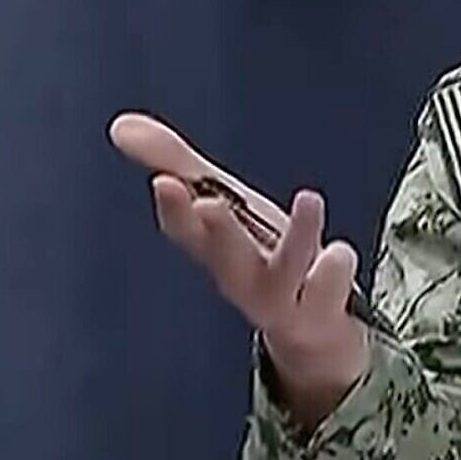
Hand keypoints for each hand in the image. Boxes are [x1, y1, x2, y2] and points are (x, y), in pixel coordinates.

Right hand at [110, 111, 370, 429]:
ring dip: (296, 238)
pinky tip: (340, 250)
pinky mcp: (321, 311)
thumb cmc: (264, 258)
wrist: (313, 334)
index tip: (163, 181)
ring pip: (283, 274)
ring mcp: (283, 297)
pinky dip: (335, 273)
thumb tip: (120, 124)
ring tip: (310, 197)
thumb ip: (176, 162)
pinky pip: (328, 294)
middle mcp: (244, 277)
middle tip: (207, 203)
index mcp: (216, 249)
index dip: (174, 210)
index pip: (186, 231)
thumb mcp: (226, 205)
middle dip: (217, 231)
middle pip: (225, 257)